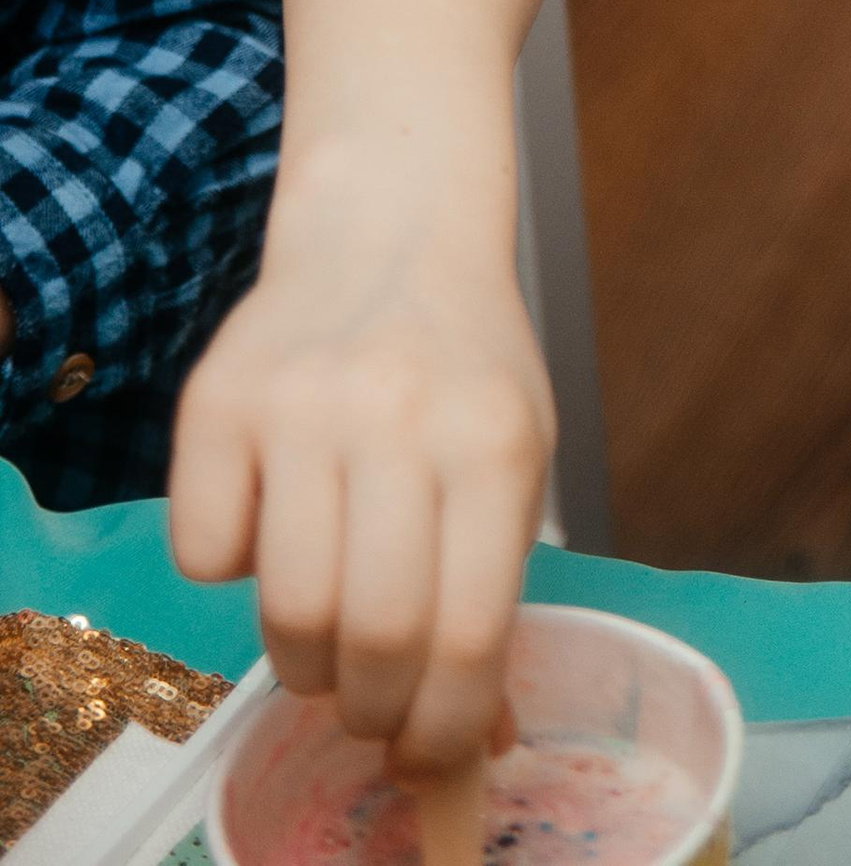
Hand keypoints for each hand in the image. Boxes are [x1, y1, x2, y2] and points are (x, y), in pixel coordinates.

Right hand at [171, 189, 553, 766]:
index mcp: (493, 442)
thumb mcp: (515, 457)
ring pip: (284, 611)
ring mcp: (301, 406)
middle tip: (373, 701)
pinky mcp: (216, 401)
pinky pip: (204, 555)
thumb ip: (497, 592)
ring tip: (327, 631)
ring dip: (305, 660)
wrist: (391, 226)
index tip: (428, 754)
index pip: (470, 634)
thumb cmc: (463, 365)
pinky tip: (270, 522)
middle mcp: (398, 418)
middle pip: (371, 636)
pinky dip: (233, 570)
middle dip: (372, 706)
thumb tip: (483, 743)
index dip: (445, 727)